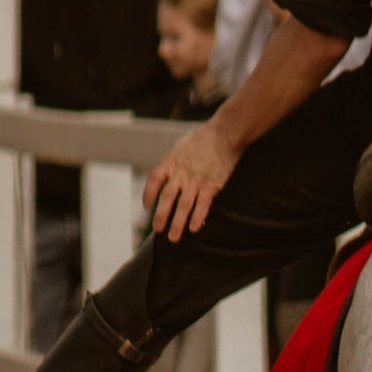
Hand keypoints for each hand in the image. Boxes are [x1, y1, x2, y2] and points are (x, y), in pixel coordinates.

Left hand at [144, 113, 240, 237]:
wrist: (224, 133)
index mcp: (170, 162)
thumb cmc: (202, 139)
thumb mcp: (180, 147)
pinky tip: (194, 228)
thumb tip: (166, 178)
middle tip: (158, 230)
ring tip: (173, 237)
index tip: (146, 206)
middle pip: (167, 198)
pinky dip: (197, 217)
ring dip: (178, 223)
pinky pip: (202, 204)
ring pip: (184, 205)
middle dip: (161, 215)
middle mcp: (181, 173)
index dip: (149, 194)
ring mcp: (196, 180)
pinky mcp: (212, 185)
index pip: (154, 180)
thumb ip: (172, 163)